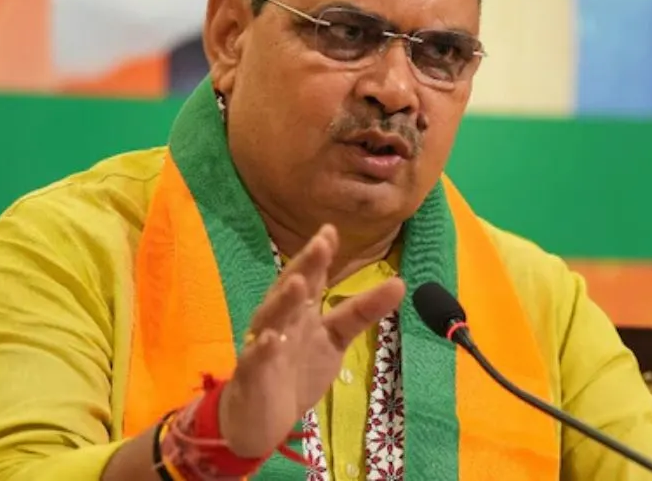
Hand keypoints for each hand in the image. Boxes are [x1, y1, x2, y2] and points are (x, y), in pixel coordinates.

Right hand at [216, 225, 404, 457]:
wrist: (259, 420)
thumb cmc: (296, 372)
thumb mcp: (335, 339)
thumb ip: (362, 312)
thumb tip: (400, 282)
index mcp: (300, 311)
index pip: (312, 278)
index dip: (320, 256)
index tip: (331, 231)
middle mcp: (281, 321)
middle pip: (292, 289)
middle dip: (305, 266)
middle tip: (321, 243)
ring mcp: (263, 346)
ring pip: (272, 318)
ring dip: (284, 300)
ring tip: (299, 283)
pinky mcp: (252, 375)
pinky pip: (256, 359)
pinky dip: (262, 349)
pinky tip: (271, 339)